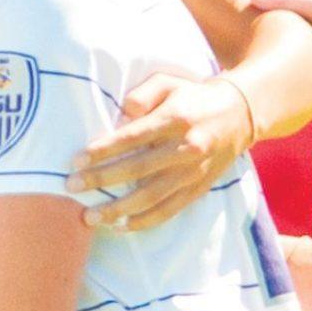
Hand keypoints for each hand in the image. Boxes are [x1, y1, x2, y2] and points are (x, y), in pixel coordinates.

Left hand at [67, 71, 251, 229]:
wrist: (240, 114)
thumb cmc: (191, 96)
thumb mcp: (168, 83)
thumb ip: (142, 95)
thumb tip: (120, 115)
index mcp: (176, 119)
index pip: (133, 138)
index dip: (103, 150)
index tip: (76, 160)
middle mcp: (187, 148)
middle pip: (138, 169)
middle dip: (101, 180)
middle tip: (71, 187)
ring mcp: (194, 173)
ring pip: (152, 197)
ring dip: (118, 210)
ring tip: (89, 217)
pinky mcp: (199, 189)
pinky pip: (169, 211)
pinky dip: (144, 222)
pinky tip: (119, 227)